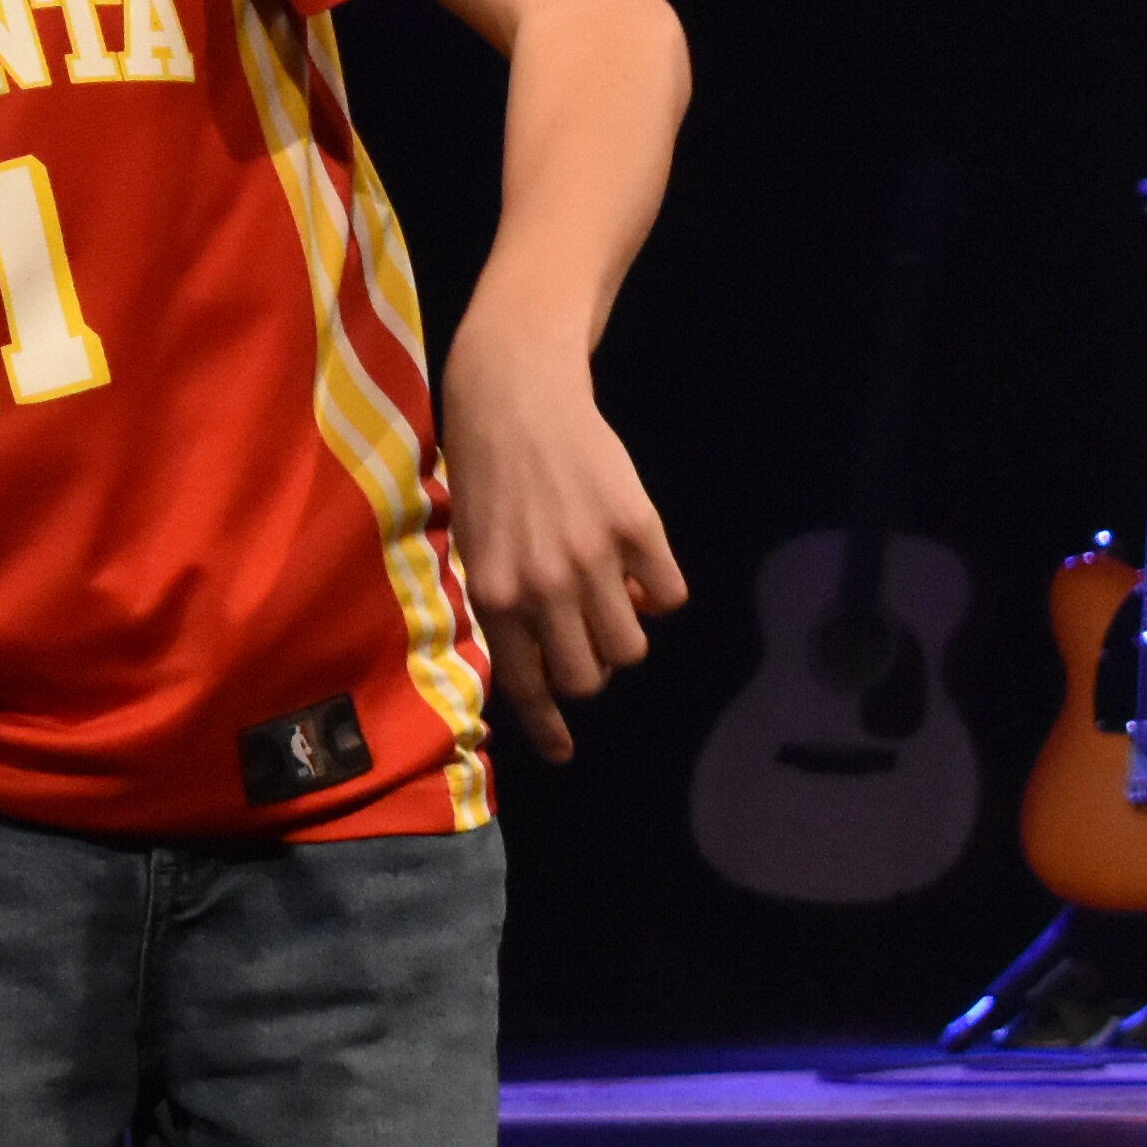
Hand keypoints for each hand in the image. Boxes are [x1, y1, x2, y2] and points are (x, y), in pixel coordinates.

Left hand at [438, 325, 685, 763]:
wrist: (515, 395)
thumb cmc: (487, 472)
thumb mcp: (476, 546)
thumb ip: (504, 604)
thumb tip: (543, 664)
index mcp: (494, 594)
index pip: (524, 683)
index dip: (548, 724)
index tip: (564, 751)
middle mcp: (543, 585)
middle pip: (587, 675)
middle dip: (590, 668)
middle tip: (587, 639)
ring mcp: (594, 558)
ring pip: (632, 645)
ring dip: (627, 633)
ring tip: (614, 597)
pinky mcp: (638, 528)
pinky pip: (670, 596)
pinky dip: (660, 593)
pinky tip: (641, 567)